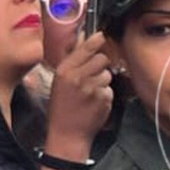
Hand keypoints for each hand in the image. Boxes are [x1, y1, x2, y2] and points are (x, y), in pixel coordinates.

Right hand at [43, 32, 112, 169]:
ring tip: (90, 92)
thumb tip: (82, 40)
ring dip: (102, 81)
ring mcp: (93, 88)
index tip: (102, 35)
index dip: (96, 41)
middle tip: (92, 74)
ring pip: (107, 74)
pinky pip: (110, 89)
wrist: (68, 133)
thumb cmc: (61, 107)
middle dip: (100, 65)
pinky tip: (94, 102)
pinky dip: (105, 94)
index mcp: (65, 71)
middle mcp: (79, 77)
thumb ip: (71, 61)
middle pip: (102, 59)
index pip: (85, 49)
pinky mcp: (105, 99)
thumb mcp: (59, 82)